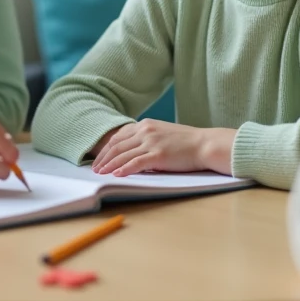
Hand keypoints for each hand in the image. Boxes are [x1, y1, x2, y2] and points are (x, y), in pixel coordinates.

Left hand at [90, 120, 234, 176]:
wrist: (204, 144)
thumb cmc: (186, 142)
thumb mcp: (162, 134)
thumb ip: (147, 139)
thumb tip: (132, 152)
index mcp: (146, 125)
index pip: (119, 136)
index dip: (106, 148)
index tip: (99, 158)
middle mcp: (145, 131)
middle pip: (117, 145)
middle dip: (104, 158)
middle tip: (95, 168)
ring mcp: (151, 142)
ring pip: (123, 155)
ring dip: (109, 165)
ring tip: (101, 174)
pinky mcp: (158, 155)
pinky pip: (136, 163)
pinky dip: (124, 169)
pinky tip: (116, 175)